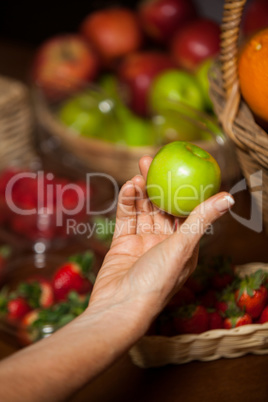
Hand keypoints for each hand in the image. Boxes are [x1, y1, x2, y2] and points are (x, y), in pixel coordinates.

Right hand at [88, 156, 233, 328]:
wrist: (119, 307)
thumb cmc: (156, 282)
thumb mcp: (183, 247)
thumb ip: (202, 219)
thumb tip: (229, 197)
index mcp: (184, 246)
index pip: (185, 210)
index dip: (182, 187)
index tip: (178, 167)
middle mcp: (164, 243)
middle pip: (161, 206)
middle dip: (157, 183)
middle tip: (150, 160)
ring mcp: (142, 243)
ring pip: (143, 210)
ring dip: (140, 190)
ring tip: (139, 172)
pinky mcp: (122, 244)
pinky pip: (126, 218)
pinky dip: (127, 202)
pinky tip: (128, 187)